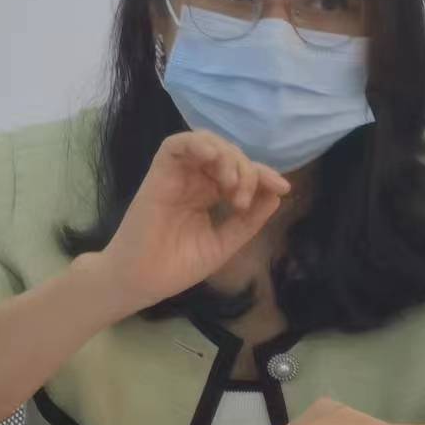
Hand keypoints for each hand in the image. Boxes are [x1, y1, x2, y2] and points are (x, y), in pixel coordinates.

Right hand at [96, 132, 288, 313]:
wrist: (142, 281)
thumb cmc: (177, 267)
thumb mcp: (224, 244)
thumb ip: (249, 220)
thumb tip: (276, 195)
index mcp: (210, 196)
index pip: (241, 173)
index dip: (263, 175)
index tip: (282, 188)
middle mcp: (195, 181)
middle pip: (228, 155)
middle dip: (246, 170)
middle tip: (241, 200)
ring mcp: (177, 176)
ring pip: (207, 143)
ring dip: (226, 157)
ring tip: (230, 185)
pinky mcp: (159, 174)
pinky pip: (176, 145)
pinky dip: (197, 143)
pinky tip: (212, 158)